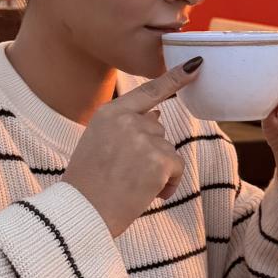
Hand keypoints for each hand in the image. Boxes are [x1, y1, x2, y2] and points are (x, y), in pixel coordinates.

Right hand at [62, 58, 201, 237]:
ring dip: (157, 170)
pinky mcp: (160, 159)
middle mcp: (127, 120)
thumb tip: (159, 114)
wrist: (83, 213)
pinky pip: (177, 168)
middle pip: (157, 128)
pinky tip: (146, 194)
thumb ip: (126, 126)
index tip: (195, 65)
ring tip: (129, 185)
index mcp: (109, 113)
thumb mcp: (98, 143)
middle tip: (123, 174)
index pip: (147, 91)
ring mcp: (144, 137)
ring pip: (167, 149)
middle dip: (149, 151)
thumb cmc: (88, 184)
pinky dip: (167, 184)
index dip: (173, 78)